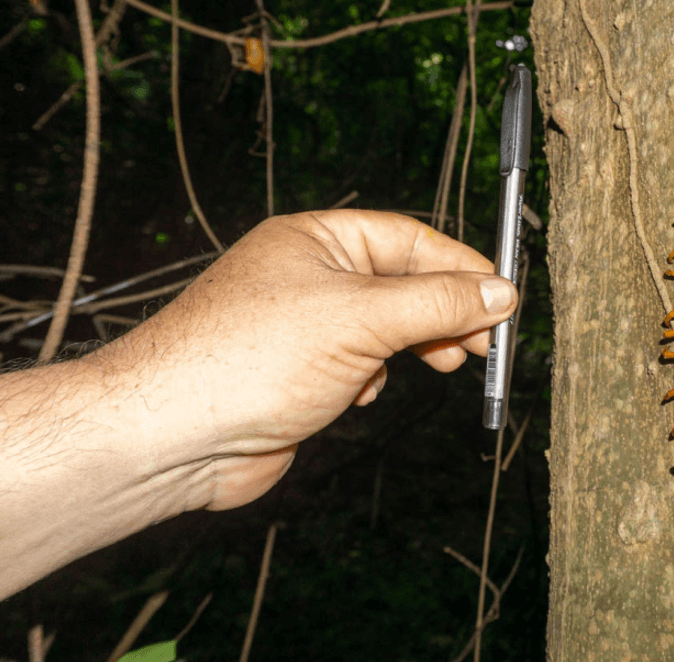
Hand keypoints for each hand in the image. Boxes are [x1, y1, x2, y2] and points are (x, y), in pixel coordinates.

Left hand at [101, 210, 516, 510]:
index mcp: (317, 240)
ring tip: (441, 364)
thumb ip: (438, 304)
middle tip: (482, 343)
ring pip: (384, 329)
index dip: (460, 267)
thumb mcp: (363, 319)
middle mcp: (308, 276)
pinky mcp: (298, 375)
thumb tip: (500, 293)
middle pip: (401, 284)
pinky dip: (375, 378)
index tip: (502, 299)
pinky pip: (360, 366)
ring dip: (414, 346)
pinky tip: (364, 395)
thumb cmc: (249, 358)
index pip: (408, 239)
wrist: (172, 435)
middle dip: (444, 313)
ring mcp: (302, 327)